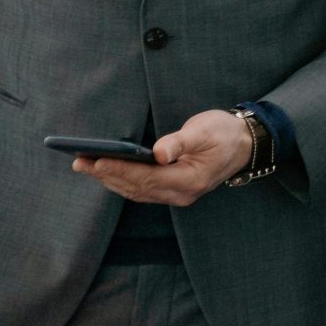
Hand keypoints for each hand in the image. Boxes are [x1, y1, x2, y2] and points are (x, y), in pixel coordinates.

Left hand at [74, 107, 252, 205]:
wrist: (244, 144)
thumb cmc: (225, 133)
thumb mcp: (205, 131)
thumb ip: (180, 142)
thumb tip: (158, 153)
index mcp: (190, 180)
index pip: (147, 178)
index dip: (121, 170)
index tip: (98, 160)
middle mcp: (181, 193)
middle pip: (137, 188)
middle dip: (107, 175)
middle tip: (80, 162)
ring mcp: (176, 195)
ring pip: (136, 192)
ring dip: (110, 180)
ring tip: (86, 165)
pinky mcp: (172, 189)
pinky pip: (142, 190)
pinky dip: (122, 181)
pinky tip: (106, 172)